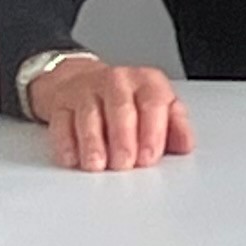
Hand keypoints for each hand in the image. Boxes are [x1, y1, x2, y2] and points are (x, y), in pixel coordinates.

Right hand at [28, 58, 193, 172]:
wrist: (81, 80)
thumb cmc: (128, 99)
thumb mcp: (157, 105)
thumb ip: (174, 125)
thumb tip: (185, 145)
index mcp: (147, 82)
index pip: (153, 103)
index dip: (152, 132)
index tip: (149, 156)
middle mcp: (117, 82)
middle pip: (120, 109)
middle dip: (123, 139)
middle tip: (124, 164)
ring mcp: (86, 91)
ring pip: (89, 117)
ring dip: (93, 143)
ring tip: (97, 165)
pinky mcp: (60, 104)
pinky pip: (61, 124)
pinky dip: (66, 143)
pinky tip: (72, 159)